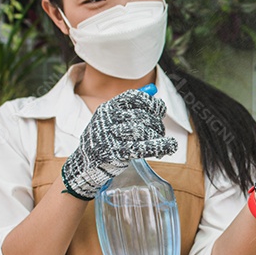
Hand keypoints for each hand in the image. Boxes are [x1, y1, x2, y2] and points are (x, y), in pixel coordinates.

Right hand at [61, 89, 177, 199]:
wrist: (85, 164)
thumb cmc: (104, 139)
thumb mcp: (112, 118)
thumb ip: (131, 105)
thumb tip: (153, 90)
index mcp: (108, 108)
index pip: (134, 97)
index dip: (150, 102)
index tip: (159, 109)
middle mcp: (109, 119)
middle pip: (142, 116)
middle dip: (156, 123)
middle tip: (159, 131)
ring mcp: (111, 136)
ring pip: (144, 130)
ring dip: (157, 136)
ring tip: (159, 140)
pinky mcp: (116, 152)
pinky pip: (143, 147)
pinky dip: (160, 146)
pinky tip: (170, 145)